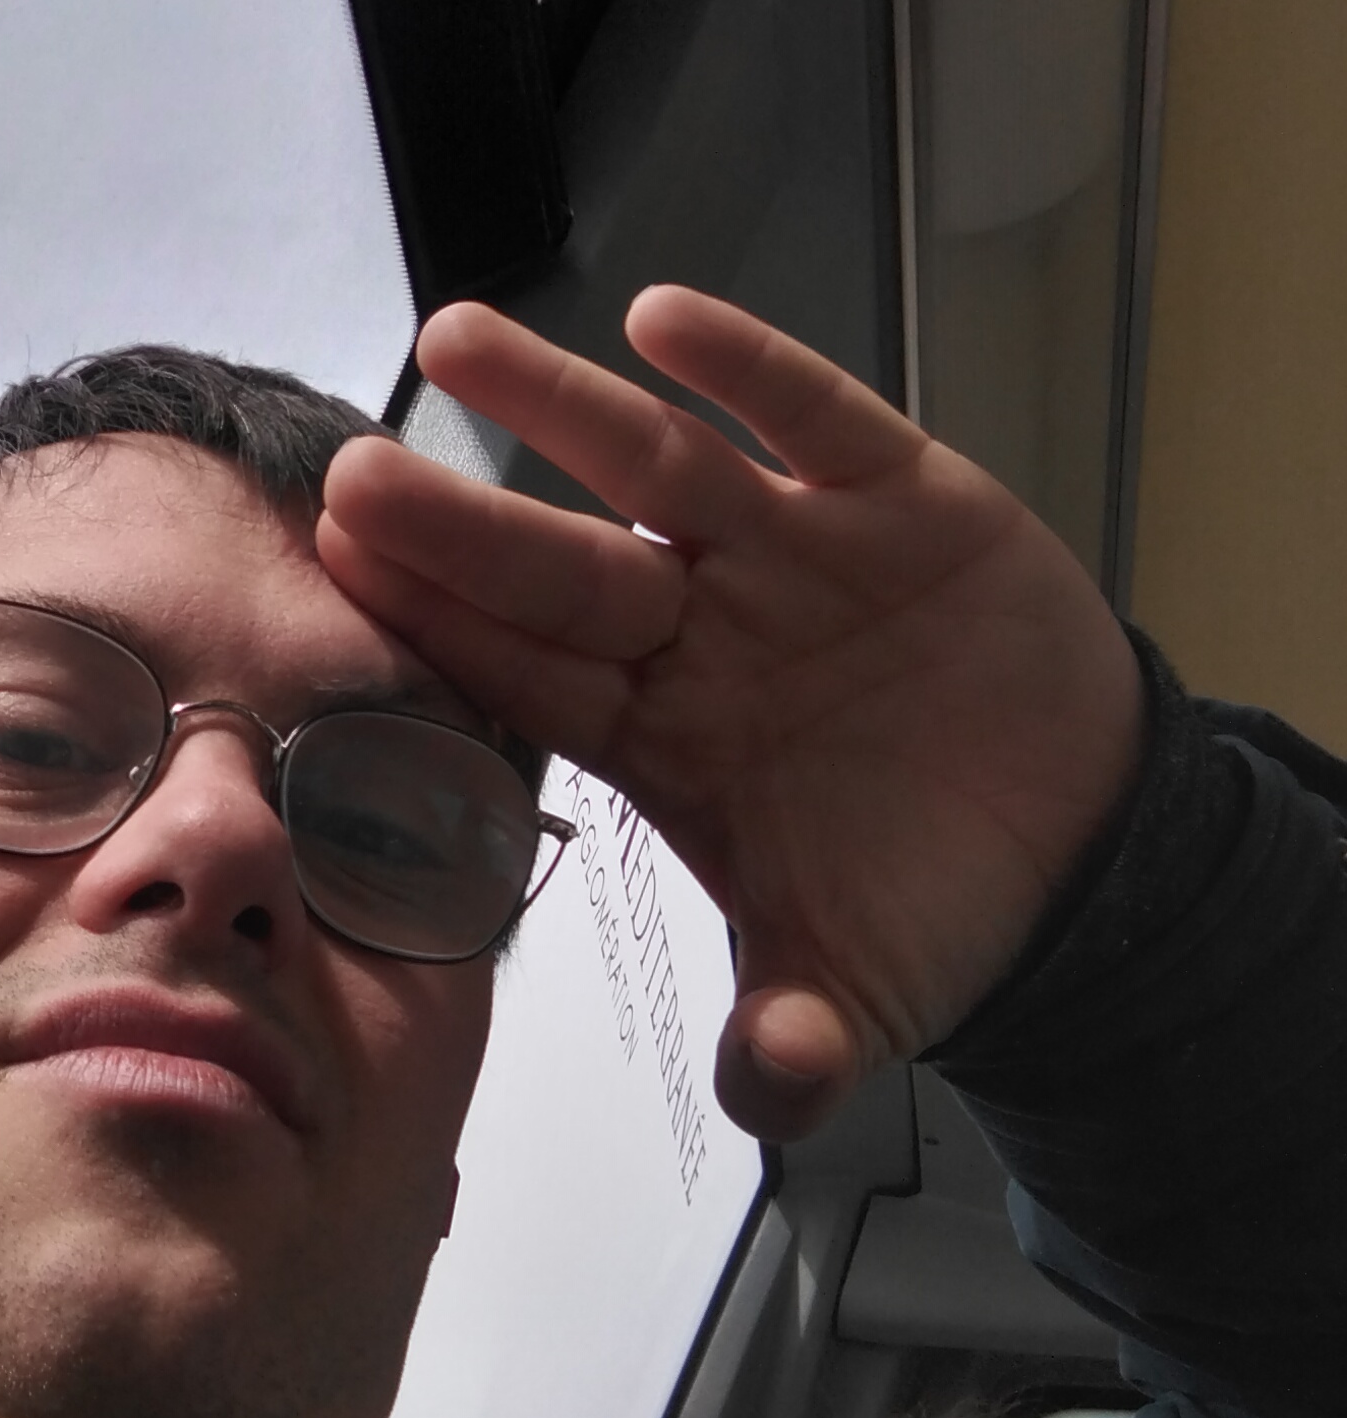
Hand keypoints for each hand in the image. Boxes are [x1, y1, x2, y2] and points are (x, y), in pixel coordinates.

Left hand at [317, 289, 1144, 1136]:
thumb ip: (800, 1039)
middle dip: (462, 528)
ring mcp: (792, 554)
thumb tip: (768, 1098)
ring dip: (560, 404)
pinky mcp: (898, 497)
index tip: (339, 581)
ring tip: (459, 338)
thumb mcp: (860, 987)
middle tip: (352, 475)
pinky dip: (749, 370)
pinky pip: (814, 420)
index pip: (527, 677)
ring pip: (656, 467)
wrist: (1079, 833)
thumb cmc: (930, 893)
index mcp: (664, 737)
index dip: (442, 631)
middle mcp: (702, 631)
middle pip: (559, 570)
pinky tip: (665, 320)